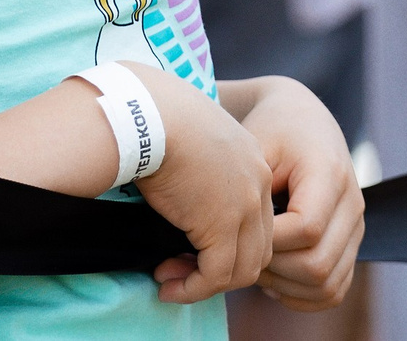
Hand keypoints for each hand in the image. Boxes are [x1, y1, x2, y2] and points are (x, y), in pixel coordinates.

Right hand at [126, 64, 275, 305]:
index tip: (188, 250)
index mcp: (253, 162)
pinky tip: (168, 287)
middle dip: (221, 270)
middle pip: (257, 248)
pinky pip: (216, 275)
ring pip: (242, 269)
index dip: (227, 244)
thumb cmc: (156, 123)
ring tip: (171, 284)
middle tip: (180, 272)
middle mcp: (257, 184)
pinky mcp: (222, 225)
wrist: (148, 116)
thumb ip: (200, 175)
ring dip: (206, 286)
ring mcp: (244, 206)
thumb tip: (182, 201)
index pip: (256, 220)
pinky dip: (193, 290)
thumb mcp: (193, 145)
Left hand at [225, 78, 362, 311]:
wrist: (301, 120)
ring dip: (284, 286)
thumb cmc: (271, 131)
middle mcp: (352, 204)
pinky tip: (273, 280)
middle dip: (272, 269)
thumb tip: (224, 241)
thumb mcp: (255, 145)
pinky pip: (334, 289)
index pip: (306, 229)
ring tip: (253, 267)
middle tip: (238, 254)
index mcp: (330, 174)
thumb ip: (248, 189)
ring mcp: (355, 228)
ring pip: (327, 285)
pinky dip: (301, 295)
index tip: (235, 231)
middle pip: (318, 265)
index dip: (268, 241)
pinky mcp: (350, 245)